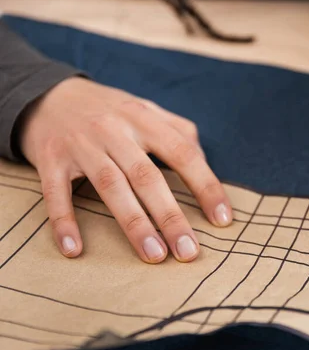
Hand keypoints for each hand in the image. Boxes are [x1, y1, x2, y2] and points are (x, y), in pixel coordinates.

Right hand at [20, 77, 232, 262]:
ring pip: (111, 186)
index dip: (206, 187)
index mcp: (144, 119)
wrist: (45, 94)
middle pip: (148, 176)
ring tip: (154, 255)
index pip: (184, 154)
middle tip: (188, 251)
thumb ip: (179, 131)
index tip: (222, 220)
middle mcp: (114, 130)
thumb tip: (206, 162)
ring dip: (134, 224)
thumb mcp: (146, 109)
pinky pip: (57, 193)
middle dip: (170, 217)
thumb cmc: (108, 110)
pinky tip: (75, 249)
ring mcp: (81, 144)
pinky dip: (64, 221)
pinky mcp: (50, 159)